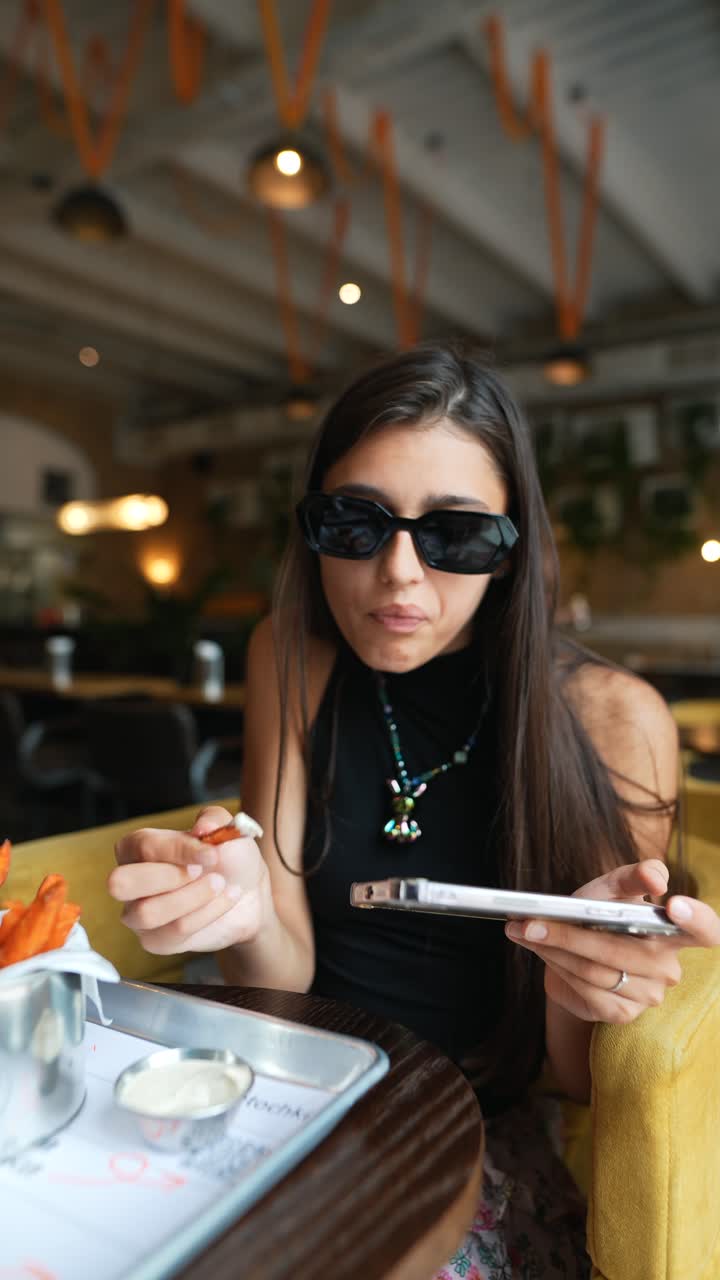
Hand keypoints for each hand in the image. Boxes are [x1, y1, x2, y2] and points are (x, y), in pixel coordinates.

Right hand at [108, 806, 272, 953]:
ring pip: (148, 913)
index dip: (177, 849)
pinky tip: (224, 900)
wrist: (247, 892)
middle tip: (202, 872)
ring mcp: (137, 915)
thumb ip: (214, 819)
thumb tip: (202, 828)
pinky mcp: (155, 941)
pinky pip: (174, 932)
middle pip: (120, 883)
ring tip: (220, 884)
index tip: (211, 853)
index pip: (142, 846)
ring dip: (193, 898)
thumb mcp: (225, 829)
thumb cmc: (226, 857)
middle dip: (167, 877)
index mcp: (136, 847)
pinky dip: (207, 914)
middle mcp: (128, 881)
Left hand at [505, 859, 719, 1023]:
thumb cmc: (600, 915)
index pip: (706, 929)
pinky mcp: (623, 1014)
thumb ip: (633, 875)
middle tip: (532, 920)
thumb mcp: (611, 888)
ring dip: (555, 949)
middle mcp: (668, 966)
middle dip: (572, 934)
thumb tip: (656, 876)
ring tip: (525, 930)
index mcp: (675, 931)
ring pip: (598, 971)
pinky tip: (540, 951)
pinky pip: (586, 991)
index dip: (697, 919)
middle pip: (623, 950)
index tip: (672, 905)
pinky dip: (557, 968)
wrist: (576, 955)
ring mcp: (649, 994)